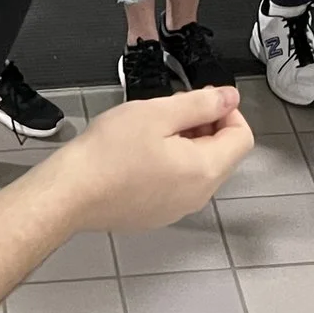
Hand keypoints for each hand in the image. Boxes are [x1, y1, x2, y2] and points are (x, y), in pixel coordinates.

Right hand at [38, 88, 251, 231]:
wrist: (71, 193)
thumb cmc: (109, 152)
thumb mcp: (158, 113)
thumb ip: (201, 104)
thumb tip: (229, 98)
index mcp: (205, 170)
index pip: (242, 137)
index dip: (228, 111)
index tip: (201, 99)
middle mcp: (198, 196)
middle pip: (222, 154)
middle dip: (205, 125)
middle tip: (170, 110)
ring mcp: (178, 209)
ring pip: (199, 168)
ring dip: (186, 142)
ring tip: (151, 129)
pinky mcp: (157, 214)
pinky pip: (179, 184)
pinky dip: (171, 163)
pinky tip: (140, 152)